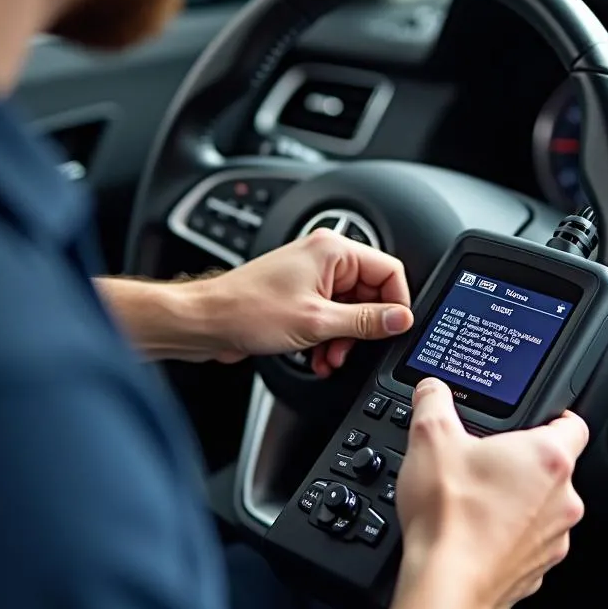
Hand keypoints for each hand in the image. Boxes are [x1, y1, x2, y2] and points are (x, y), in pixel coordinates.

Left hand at [192, 229, 413, 373]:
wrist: (207, 321)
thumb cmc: (248, 310)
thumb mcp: (317, 322)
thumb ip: (365, 321)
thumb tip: (401, 319)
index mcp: (333, 250)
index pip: (389, 271)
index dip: (396, 304)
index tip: (393, 331)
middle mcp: (325, 258)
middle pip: (370, 294)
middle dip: (362, 328)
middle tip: (347, 350)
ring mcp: (312, 276)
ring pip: (350, 309)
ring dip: (343, 339)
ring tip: (327, 357)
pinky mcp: (301, 294)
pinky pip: (331, 315)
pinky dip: (328, 337)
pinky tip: (316, 356)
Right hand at [395, 378, 587, 608]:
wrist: (445, 584)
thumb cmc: (449, 516)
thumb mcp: (431, 436)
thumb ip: (434, 400)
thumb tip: (432, 389)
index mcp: (548, 458)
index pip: (573, 423)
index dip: (555, 414)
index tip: (539, 414)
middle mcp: (562, 499)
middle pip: (553, 467)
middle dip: (521, 461)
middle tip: (485, 459)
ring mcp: (553, 539)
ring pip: (542, 507)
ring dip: (516, 499)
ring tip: (475, 496)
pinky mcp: (537, 570)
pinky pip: (528, 541)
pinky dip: (508, 534)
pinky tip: (475, 529)